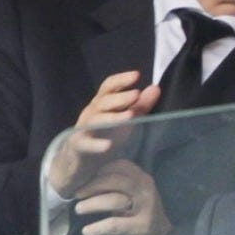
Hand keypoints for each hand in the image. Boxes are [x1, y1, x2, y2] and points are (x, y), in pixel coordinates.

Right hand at [48, 70, 160, 196]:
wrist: (81, 160)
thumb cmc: (106, 133)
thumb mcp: (125, 118)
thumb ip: (141, 104)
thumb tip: (155, 87)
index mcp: (102, 102)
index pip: (109, 86)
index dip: (121, 80)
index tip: (137, 75)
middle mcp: (91, 112)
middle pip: (104, 101)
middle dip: (120, 97)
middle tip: (136, 94)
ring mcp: (83, 128)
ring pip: (96, 120)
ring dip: (113, 117)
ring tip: (130, 116)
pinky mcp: (79, 146)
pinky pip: (86, 144)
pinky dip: (96, 145)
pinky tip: (108, 145)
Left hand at [74, 159, 172, 234]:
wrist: (158, 234)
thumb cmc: (138, 211)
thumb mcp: (132, 192)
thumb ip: (118, 183)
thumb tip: (89, 176)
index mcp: (143, 178)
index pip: (121, 165)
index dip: (101, 169)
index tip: (86, 178)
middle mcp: (146, 189)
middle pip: (116, 180)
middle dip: (93, 185)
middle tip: (77, 194)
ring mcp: (146, 207)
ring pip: (115, 200)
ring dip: (92, 204)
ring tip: (78, 209)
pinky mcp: (141, 226)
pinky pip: (115, 225)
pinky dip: (98, 228)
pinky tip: (86, 231)